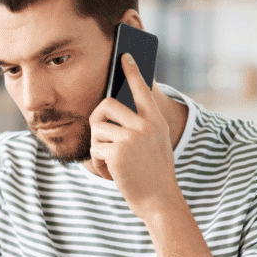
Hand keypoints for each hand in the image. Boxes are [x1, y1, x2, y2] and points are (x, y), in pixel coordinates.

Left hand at [89, 53, 184, 220]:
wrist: (160, 202)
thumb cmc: (154, 175)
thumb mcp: (156, 145)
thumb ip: (141, 127)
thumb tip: (110, 109)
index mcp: (156, 122)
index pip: (142, 90)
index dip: (132, 72)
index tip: (125, 55)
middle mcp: (146, 125)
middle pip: (106, 105)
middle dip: (97, 120)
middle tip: (101, 137)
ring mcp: (132, 138)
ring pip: (97, 130)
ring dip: (99, 149)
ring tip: (113, 164)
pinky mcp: (118, 152)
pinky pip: (95, 150)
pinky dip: (99, 165)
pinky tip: (112, 175)